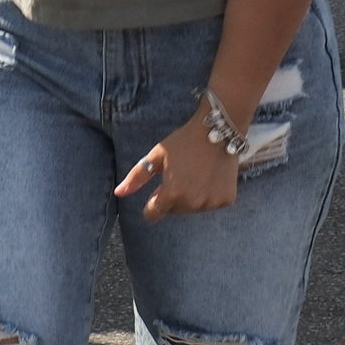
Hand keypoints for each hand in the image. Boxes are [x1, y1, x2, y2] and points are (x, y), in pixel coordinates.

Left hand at [116, 106, 238, 221]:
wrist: (217, 131)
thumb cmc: (183, 141)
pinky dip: (209, 194)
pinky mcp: (226, 200)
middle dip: (172, 197)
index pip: (154, 213)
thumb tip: (118, 193)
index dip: (152, 203)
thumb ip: (137, 177)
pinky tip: (210, 176)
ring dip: (190, 197)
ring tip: (195, 174)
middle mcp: (192, 203)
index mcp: (172, 194)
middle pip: (174, 210)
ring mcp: (211, 203)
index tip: (157, 191)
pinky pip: (211, 204)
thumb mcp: (156, 156)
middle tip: (179, 174)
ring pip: (193, 208)